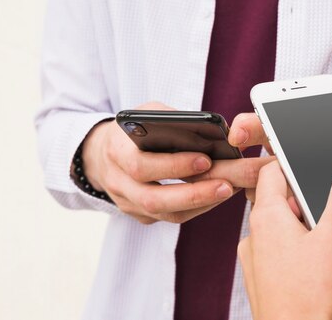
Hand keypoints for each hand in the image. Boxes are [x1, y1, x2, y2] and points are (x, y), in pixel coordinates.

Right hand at [81, 102, 271, 223]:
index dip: (173, 165)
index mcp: (117, 152)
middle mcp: (118, 183)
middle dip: (193, 193)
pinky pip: (171, 217)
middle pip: (153, 198)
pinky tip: (218, 194)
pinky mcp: (140, 216)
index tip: (205, 159)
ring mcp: (128, 204)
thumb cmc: (134, 130)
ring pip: (165, 213)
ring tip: (229, 189)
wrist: (101, 153)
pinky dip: (198, 208)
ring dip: (200, 203)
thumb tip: (211, 132)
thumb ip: (172, 121)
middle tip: (227, 184)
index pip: (142, 165)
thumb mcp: (148, 113)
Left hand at [239, 162, 331, 319]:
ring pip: (306, 241)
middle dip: (326, 210)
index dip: (291, 162)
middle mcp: (260, 238)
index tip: (309, 160)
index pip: (273, 174)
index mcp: (267, 218)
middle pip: (293, 208)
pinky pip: (307, 267)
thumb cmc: (308, 299)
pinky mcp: (276, 286)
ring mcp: (266, 265)